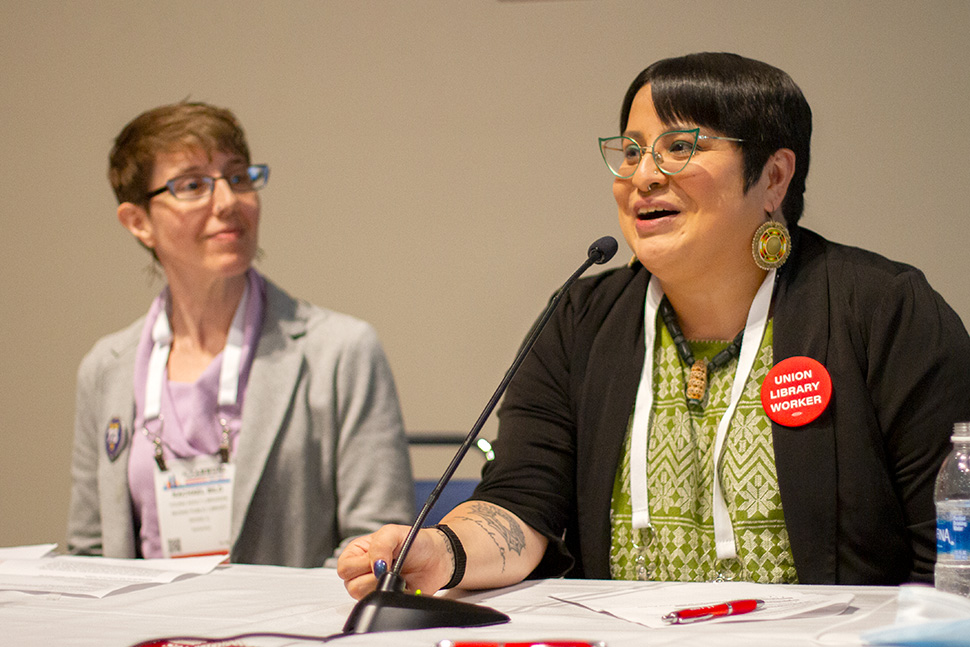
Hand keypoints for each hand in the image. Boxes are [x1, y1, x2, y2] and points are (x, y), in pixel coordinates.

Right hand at [336, 524, 453, 599]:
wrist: (436, 556)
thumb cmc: (414, 541)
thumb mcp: (393, 533)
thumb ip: (380, 545)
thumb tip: (375, 566)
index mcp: (357, 553)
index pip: (344, 567)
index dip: (361, 566)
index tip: (380, 560)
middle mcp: (362, 571)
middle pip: (351, 585)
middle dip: (374, 576)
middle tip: (390, 566)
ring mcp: (373, 586)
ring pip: (364, 596)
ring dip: (384, 584)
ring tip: (397, 573)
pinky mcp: (386, 598)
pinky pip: (383, 603)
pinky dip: (394, 594)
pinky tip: (402, 583)